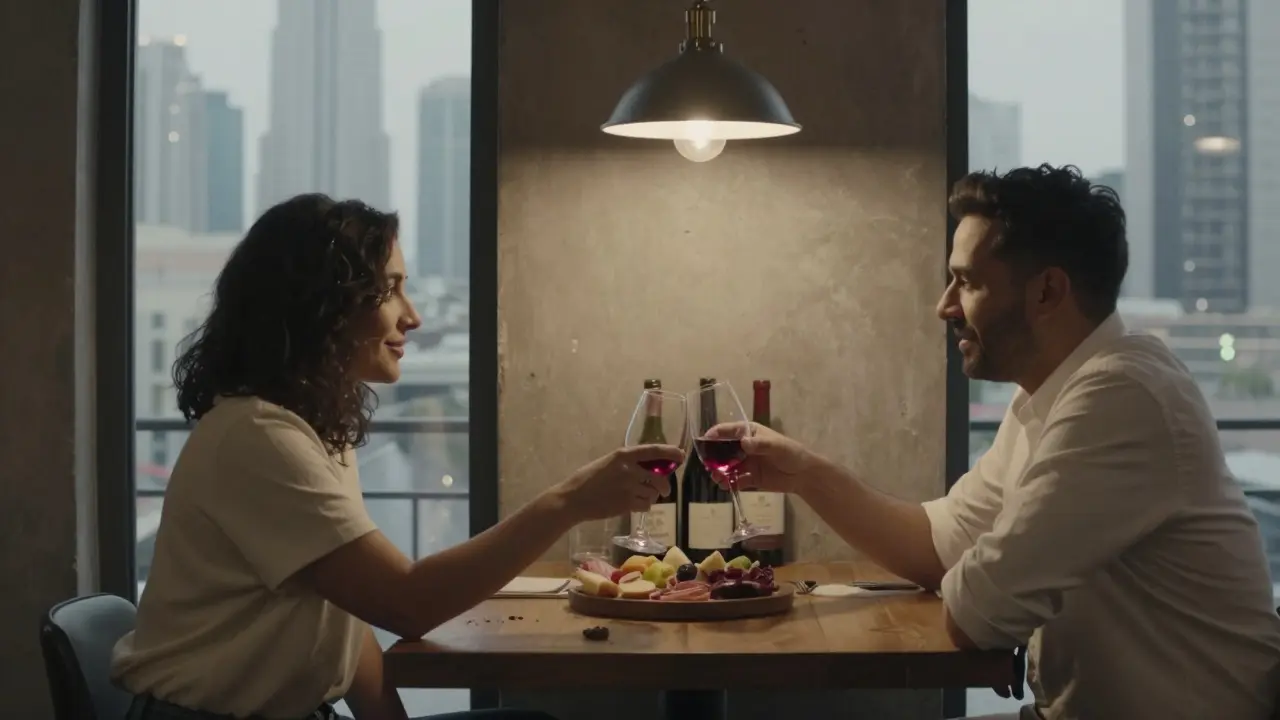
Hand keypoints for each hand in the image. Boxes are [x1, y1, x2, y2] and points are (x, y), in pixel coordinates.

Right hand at [555, 444, 681, 521]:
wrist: (574, 499)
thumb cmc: (588, 479)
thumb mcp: (607, 463)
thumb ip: (626, 463)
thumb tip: (648, 466)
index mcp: (623, 455)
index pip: (653, 450)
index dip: (670, 452)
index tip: (681, 455)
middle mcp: (629, 469)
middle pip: (659, 477)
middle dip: (664, 485)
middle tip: (663, 490)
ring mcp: (629, 487)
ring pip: (653, 493)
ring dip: (651, 497)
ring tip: (639, 497)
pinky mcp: (627, 504)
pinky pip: (646, 505)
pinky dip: (644, 506)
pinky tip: (634, 505)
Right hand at [704, 422, 820, 494]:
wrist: (803, 475)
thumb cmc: (791, 453)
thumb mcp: (777, 446)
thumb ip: (760, 445)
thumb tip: (744, 443)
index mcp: (749, 433)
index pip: (727, 431)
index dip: (714, 435)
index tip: (704, 442)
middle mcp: (744, 447)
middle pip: (722, 451)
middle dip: (714, 458)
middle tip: (709, 466)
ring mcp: (746, 463)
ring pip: (727, 467)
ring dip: (720, 472)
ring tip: (717, 479)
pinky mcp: (749, 478)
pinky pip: (735, 481)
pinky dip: (729, 484)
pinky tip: (726, 487)